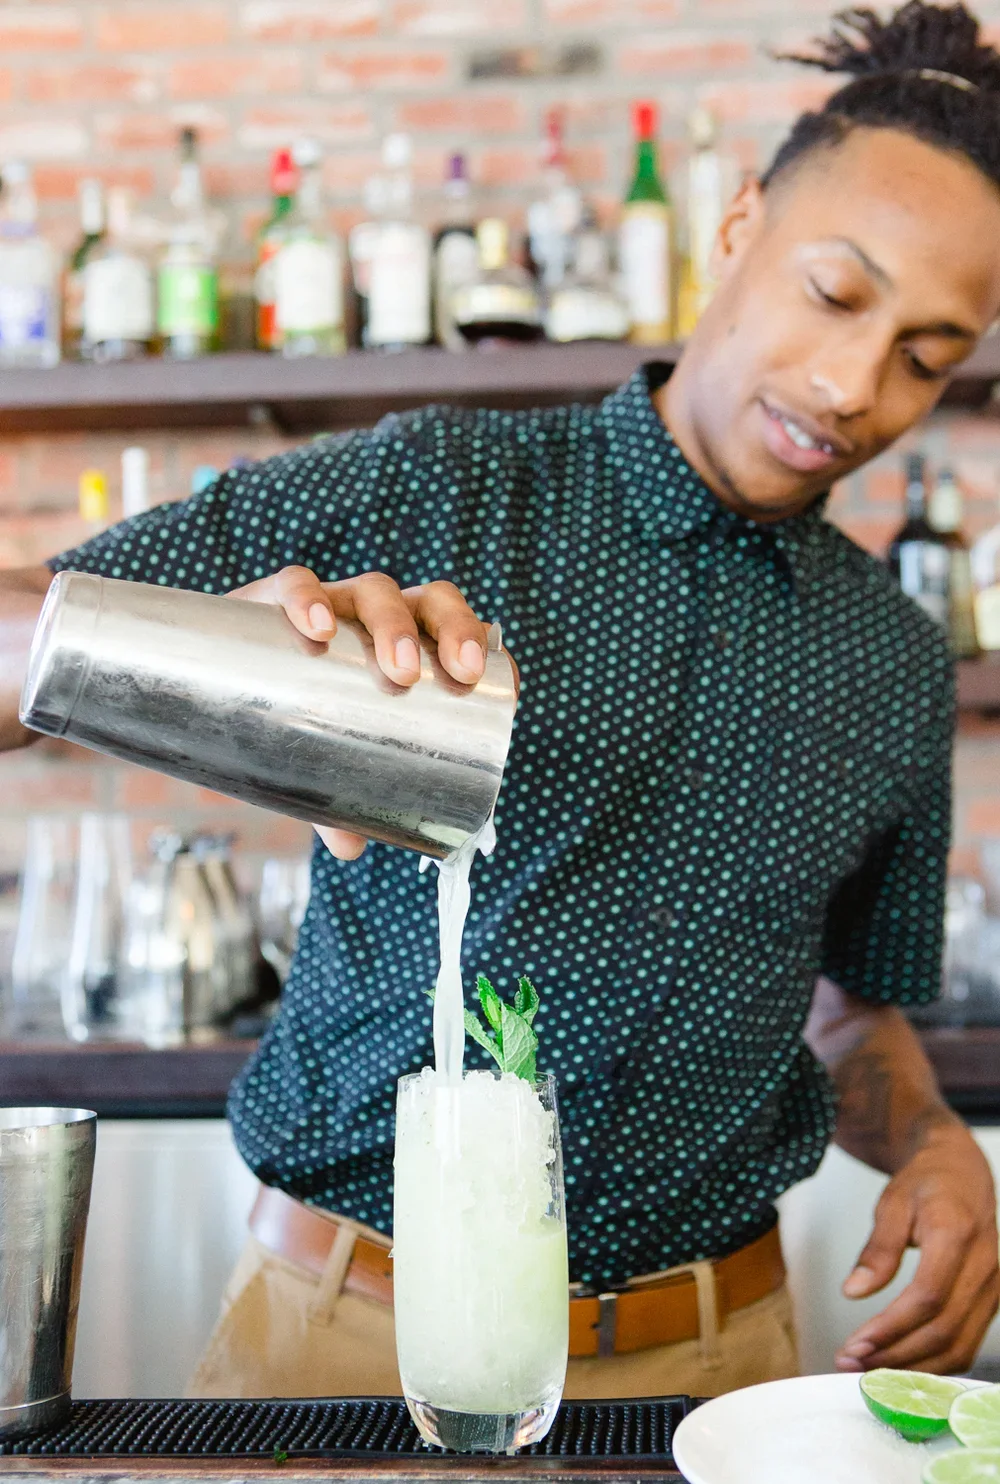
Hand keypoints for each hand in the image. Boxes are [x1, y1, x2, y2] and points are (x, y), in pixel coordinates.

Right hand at [229, 565, 501, 859]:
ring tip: (397, 669)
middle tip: (454, 676)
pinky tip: (319, 628)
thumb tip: (350, 848)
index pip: (459, 630)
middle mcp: (378, 616)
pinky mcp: (273, 597)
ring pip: (375, 592)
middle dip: (453, 631)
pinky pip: (296, 583)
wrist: (216, 681)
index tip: (506, 685)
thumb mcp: (324, 760)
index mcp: (408, 643)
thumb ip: (340, 801)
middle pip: (431, 602)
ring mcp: (331, 602)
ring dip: (393, 623)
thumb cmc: (296, 721)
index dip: (486, 648)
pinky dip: (309, 599)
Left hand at [835, 1123, 998, 1373]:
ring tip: (870, 1370)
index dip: (891, 1328)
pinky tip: (901, 1365)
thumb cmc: (926, 1183)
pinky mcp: (993, 1301)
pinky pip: (967, 1343)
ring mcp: (996, 1288)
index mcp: (957, 1235)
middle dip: (895, 1355)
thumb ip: (877, 1248)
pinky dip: (934, 1363)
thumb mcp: (892, 1202)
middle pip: (943, 1329)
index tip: (855, 1345)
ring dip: (913, 1368)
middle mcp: (985, 1266)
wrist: (962, 1172)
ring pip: (959, 1345)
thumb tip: (854, 1291)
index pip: (928, 1296)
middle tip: (853, 1364)